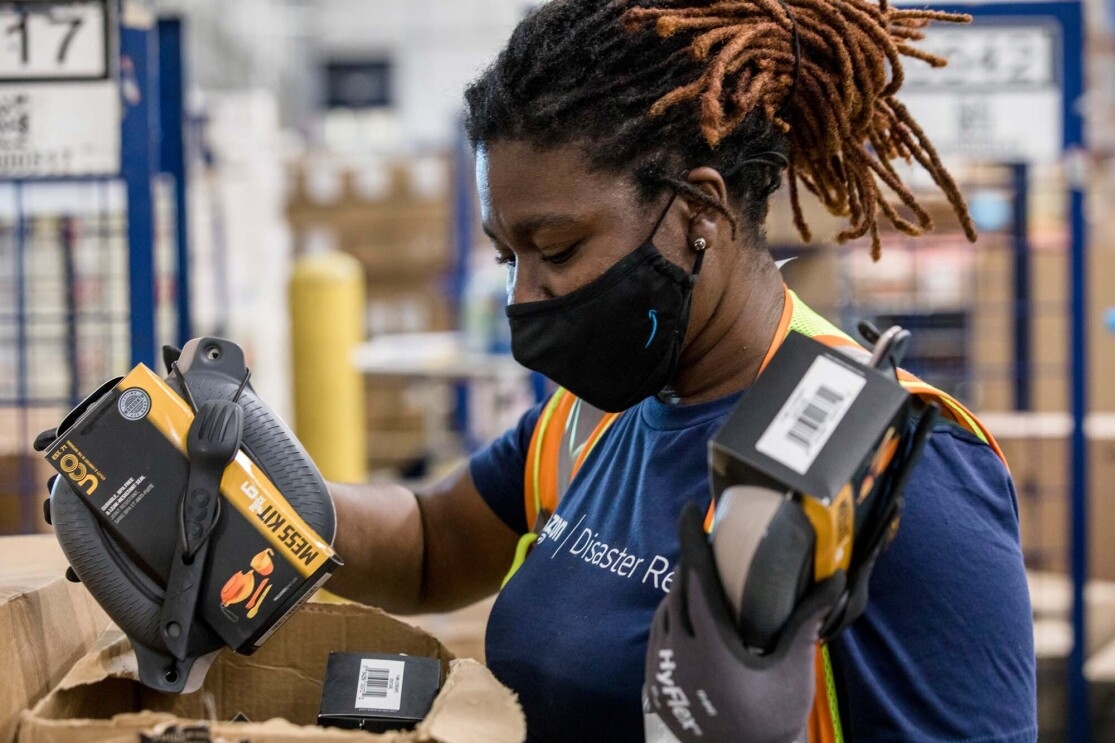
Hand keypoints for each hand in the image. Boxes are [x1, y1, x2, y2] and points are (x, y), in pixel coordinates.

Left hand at [644, 502, 844, 742]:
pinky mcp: (655, 687)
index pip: (696, 578)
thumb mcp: (794, 665)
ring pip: (664, 614)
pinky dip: (669, 620)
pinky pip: (656, 639)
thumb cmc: (775, 711)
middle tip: (704, 544)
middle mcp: (680, 653)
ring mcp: (663, 671)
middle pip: (678, 591)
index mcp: (712, 644)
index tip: (689, 511)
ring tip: (698, 579)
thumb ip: (807, 619)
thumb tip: (833, 579)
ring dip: (678, 592)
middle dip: (689, 564)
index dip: (691, 541)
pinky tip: (684, 616)